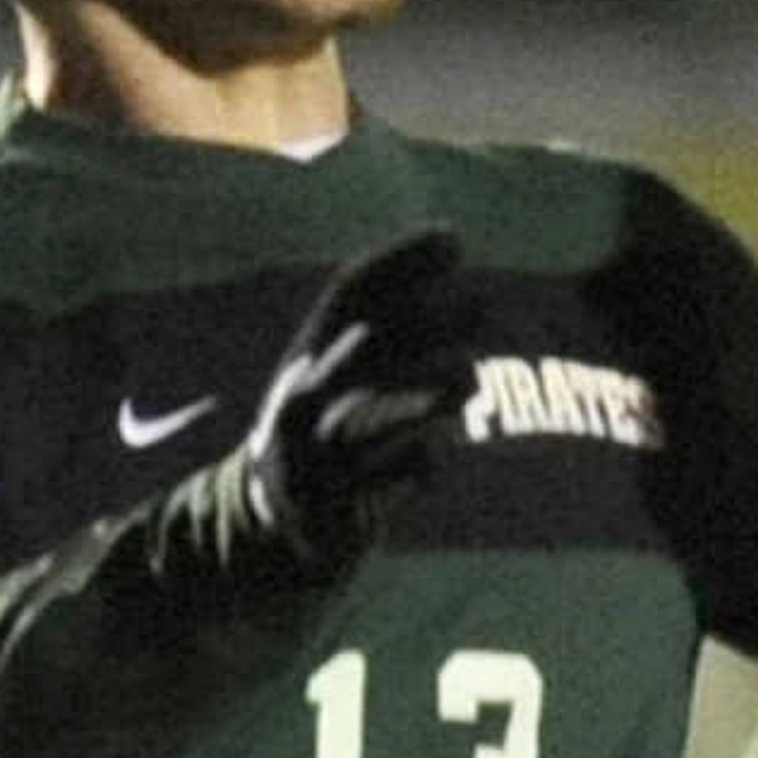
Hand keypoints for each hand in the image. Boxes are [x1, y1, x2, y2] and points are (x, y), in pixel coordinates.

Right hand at [243, 227, 475, 565]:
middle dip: (423, 325)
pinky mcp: (325, 502)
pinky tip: (436, 458)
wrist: (273, 518)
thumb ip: (396, 315)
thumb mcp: (348, 367)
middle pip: (361, 346)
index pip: (348, 291)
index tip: (454, 238)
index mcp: (308, 352)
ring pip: (363, 414)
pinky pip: (373, 481)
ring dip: (420, 395)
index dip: (398, 262)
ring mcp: (309, 448)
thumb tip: (455, 239)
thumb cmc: (330, 425)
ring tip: (468, 379)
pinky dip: (409, 466)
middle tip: (485, 305)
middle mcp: (302, 393)